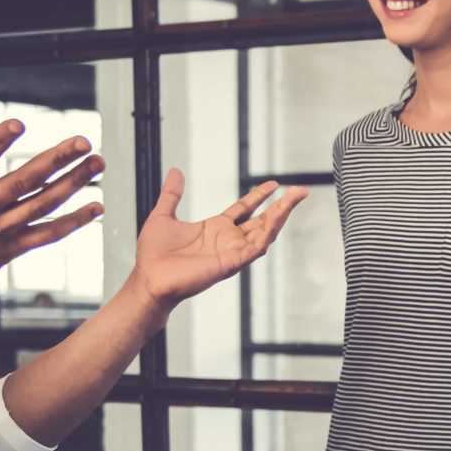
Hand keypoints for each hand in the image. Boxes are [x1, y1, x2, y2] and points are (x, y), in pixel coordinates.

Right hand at [0, 108, 103, 304]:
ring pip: (42, 204)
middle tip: (82, 141)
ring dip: (74, 183)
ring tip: (97, 163)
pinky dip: (74, 222)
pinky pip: (47, 234)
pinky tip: (96, 207)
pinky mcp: (10, 247)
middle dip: (56, 159)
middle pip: (24, 180)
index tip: (18, 124)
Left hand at [131, 169, 305, 307]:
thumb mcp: (163, 215)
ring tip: (295, 199)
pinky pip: (255, 247)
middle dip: (282, 205)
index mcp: (214, 228)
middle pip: (262, 220)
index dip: (259, 196)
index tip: (274, 184)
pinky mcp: (231, 263)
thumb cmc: (153, 256)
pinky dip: (268, 233)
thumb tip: (175, 171)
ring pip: (264, 232)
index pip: (244, 209)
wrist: (149, 278)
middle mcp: (227, 240)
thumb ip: (172, 194)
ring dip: (281, 216)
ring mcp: (231, 252)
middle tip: (301, 190)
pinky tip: (278, 219)